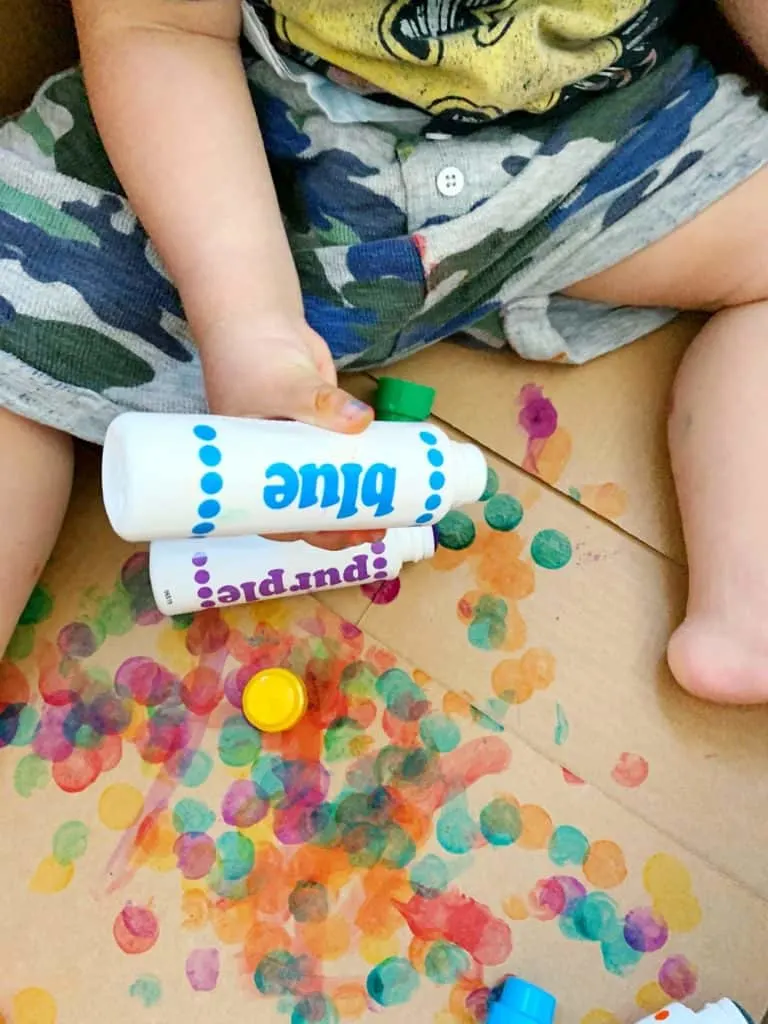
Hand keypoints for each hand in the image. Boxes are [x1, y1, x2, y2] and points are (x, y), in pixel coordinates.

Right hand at [200, 316, 383, 550]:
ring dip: (354, 503)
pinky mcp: (321, 429)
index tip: (337, 536)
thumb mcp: (282, 384)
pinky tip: (386, 480)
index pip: (273, 516)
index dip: (306, 532)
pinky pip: (342, 457)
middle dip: (338, 525)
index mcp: (247, 471)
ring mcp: (296, 449)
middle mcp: (270, 467)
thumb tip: (361, 421)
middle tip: (373, 532)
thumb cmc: (250, 355)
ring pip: (326, 487)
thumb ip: (321, 401)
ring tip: (386, 515)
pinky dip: (361, 470)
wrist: (256, 317)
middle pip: (304, 510)